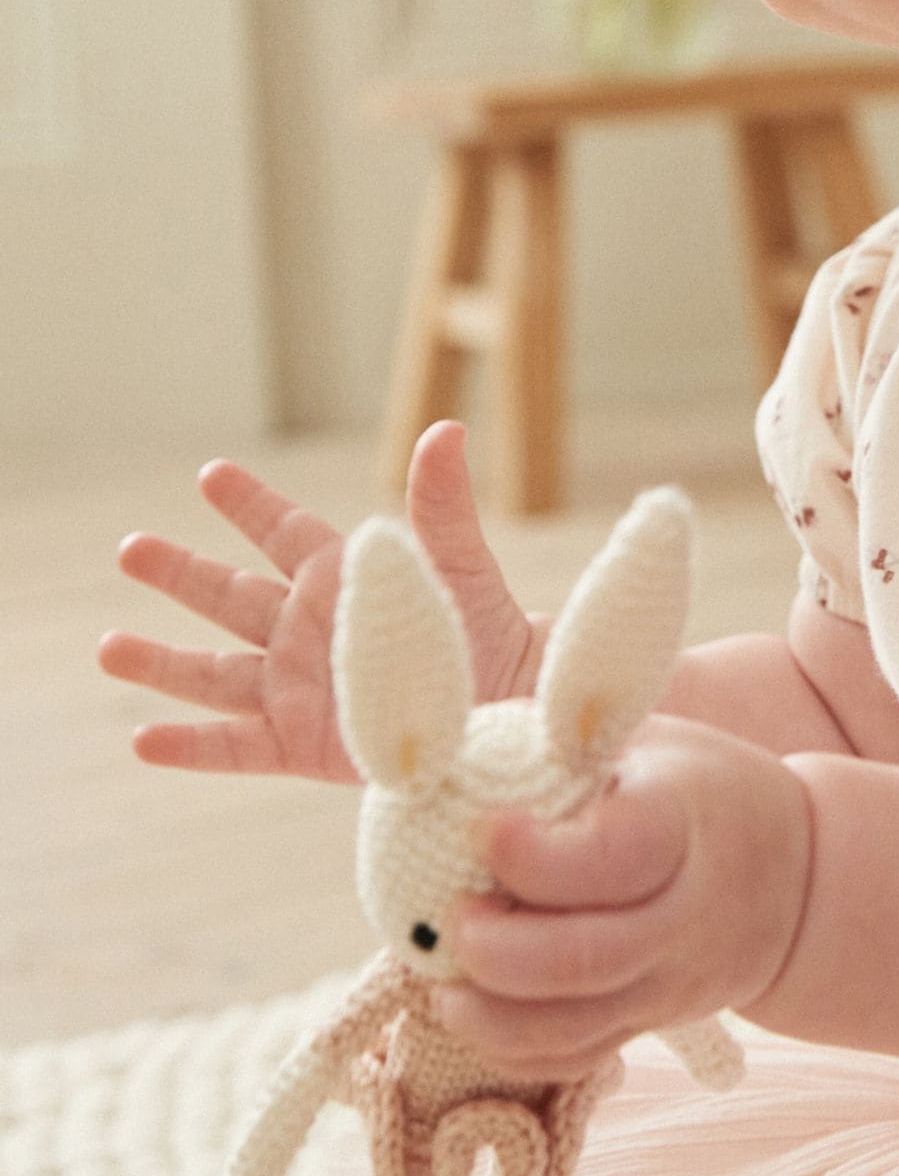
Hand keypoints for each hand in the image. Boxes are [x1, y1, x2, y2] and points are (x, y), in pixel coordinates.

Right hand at [98, 420, 542, 779]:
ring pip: (214, 673)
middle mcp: (308, 631)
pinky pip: (235, 746)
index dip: (248, 505)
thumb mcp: (464, 571)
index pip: (283, 532)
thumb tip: (445, 429)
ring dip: (160, 662)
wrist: (515, 722)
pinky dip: (190, 745)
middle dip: (178, 572)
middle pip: (228, 596)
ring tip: (106, 648)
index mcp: (343, 580)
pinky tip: (143, 740)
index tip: (210, 474)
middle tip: (129, 548)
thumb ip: (442, 508)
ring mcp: (299, 690)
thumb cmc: (496, 644)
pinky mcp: (302, 746)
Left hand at [433, 715, 814, 1081]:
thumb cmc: (696, 789)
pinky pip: (576, 1060)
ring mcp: (669, 982)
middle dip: (497, 951)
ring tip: (442, 981)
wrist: (797, 878)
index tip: (481, 828)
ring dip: (490, 1016)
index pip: (617, 857)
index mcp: (684, 826)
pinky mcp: (650, 1023)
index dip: (537, 856)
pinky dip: (511, 1050)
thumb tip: (446, 741)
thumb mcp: (649, 740)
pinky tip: (472, 1009)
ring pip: (574, 1028)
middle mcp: (683, 916)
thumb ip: (562, 742)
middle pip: (587, 960)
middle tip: (449, 920)